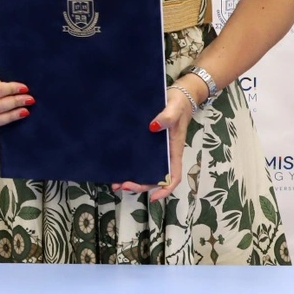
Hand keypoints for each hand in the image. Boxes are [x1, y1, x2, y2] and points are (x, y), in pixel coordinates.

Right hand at [0, 62, 31, 126]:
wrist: (1, 67)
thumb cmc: (9, 64)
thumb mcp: (11, 62)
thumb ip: (18, 68)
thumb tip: (34, 75)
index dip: (11, 90)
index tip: (26, 88)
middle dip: (14, 103)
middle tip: (30, 100)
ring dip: (12, 115)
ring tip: (26, 111)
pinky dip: (8, 120)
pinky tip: (21, 116)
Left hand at [113, 83, 194, 199]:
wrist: (177, 95)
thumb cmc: (178, 104)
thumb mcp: (174, 108)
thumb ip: (166, 117)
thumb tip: (153, 127)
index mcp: (174, 150)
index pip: (173, 176)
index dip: (165, 189)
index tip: (153, 197)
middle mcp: (165, 154)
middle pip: (155, 177)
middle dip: (140, 186)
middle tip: (122, 186)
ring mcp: (156, 150)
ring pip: (146, 170)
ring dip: (133, 179)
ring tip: (116, 183)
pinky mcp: (148, 143)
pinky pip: (140, 158)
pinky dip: (131, 165)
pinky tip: (118, 166)